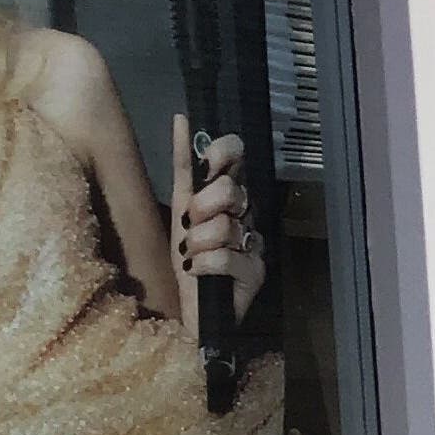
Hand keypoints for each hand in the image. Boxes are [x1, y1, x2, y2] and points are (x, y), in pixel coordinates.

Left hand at [170, 114, 264, 334]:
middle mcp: (245, 215)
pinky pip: (227, 256)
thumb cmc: (185, 263)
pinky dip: (205, 264)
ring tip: (192, 256)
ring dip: (199, 242)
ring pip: (226, 225)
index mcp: (226, 197)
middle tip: (189, 225)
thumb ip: (185, 171)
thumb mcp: (178, 212)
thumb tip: (182, 120)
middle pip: (232, 189)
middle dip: (202, 206)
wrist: (188, 314)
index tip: (207, 161)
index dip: (223, 152)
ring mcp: (254, 244)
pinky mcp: (256, 273)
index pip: (235, 159)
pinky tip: (198, 271)